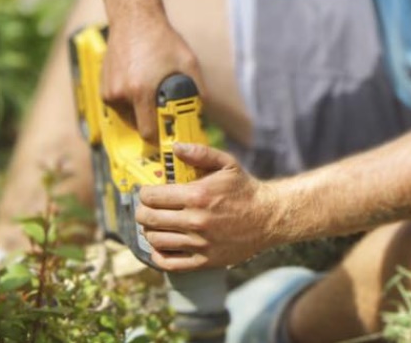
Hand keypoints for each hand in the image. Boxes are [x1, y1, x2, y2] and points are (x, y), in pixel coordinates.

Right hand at [101, 17, 202, 142]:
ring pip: (126, 116)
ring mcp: (109, 91)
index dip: (159, 138)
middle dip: (151, 122)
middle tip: (163, 112)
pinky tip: (139, 84)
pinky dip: (128, 101)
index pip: (147, 132)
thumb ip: (198, 88)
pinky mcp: (102, 86)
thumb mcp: (188, 62)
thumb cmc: (162, 40)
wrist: (134, 20)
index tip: (169, 137)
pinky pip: (118, 105)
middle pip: (137, 126)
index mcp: (141, 92)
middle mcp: (121, 94)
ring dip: (139, 111)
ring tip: (150, 92)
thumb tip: (204, 109)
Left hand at [135, 143, 282, 269]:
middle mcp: (195, 221)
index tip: (148, 192)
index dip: (144, 193)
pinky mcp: (204, 261)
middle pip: (149, 219)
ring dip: (149, 231)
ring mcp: (199, 244)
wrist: (268, 217)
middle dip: (142, 211)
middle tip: (146, 208)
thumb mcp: (227, 163)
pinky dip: (158, 255)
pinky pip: (170, 263)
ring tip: (154, 225)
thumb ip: (200, 153)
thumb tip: (174, 147)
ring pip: (156, 240)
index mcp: (197, 195)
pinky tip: (161, 245)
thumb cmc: (245, 189)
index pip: (152, 197)